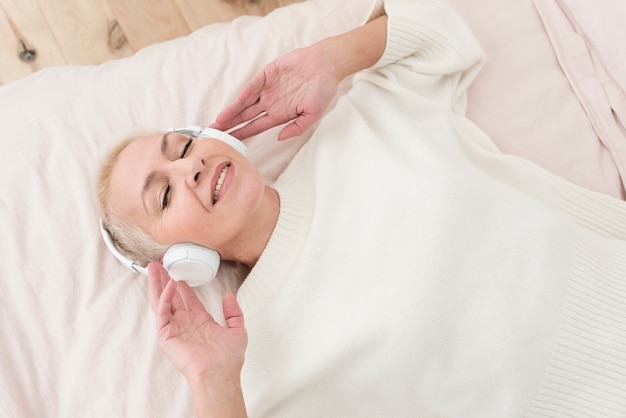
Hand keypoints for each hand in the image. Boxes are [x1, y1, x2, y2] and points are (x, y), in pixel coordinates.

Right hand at [147, 262, 246, 382]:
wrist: (219, 373)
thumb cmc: (228, 358)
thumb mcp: (237, 329)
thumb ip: (234, 311)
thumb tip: (229, 295)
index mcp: (200, 322)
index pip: (188, 299)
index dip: (182, 286)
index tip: (178, 274)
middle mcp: (185, 323)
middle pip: (171, 297)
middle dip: (165, 280)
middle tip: (160, 265)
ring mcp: (174, 328)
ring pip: (162, 301)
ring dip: (157, 284)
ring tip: (153, 268)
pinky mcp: (166, 335)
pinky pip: (162, 312)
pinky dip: (164, 297)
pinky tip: (168, 284)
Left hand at [211, 45, 338, 140]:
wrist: (326, 65)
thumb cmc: (323, 90)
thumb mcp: (313, 114)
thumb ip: (297, 128)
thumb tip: (280, 138)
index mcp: (280, 115)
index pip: (256, 127)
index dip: (243, 135)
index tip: (230, 142)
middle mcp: (271, 103)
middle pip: (246, 117)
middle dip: (230, 126)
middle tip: (215, 134)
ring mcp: (268, 88)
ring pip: (245, 103)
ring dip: (232, 112)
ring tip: (218, 122)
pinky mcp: (268, 74)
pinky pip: (253, 85)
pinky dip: (245, 94)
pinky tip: (235, 102)